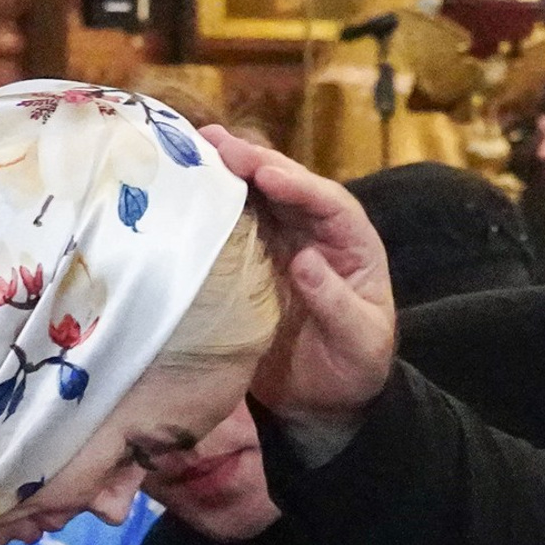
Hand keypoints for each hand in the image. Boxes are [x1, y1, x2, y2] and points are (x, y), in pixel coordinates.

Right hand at [201, 127, 396, 433]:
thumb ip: (335, 302)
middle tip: (216, 142)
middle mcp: (319, 235)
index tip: (267, 175)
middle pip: (289, 187)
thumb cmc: (353, 370)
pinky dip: (214, 205)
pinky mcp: (254, 261)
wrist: (325, 402)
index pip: (330, 205)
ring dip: (230, 171)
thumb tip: (303, 258)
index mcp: (354, 246)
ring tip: (196, 146)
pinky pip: (235, 226)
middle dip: (255, 162)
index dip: (298, 185)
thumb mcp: (358, 342)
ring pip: (259, 197)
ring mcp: (284, 244)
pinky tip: (187, 188)